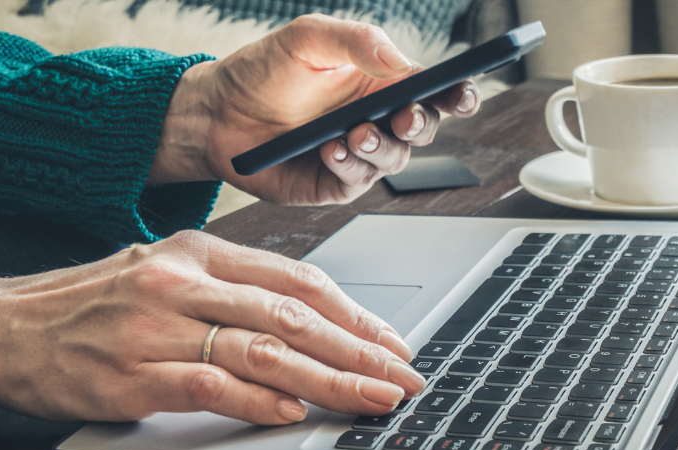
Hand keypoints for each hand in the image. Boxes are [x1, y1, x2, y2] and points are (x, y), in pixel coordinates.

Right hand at [0, 231, 424, 424]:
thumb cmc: (85, 309)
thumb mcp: (161, 277)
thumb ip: (228, 295)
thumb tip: (309, 328)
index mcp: (196, 252)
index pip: (297, 280)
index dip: (356, 315)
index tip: (395, 344)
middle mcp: (181, 281)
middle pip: (293, 315)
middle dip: (361, 351)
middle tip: (406, 378)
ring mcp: (155, 325)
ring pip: (264, 349)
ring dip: (330, 380)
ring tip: (372, 400)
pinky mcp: (130, 373)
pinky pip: (210, 384)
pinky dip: (259, 400)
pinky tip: (295, 412)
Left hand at [147, 14, 482, 202]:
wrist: (215, 112)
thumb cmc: (263, 71)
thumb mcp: (309, 38)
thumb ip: (357, 40)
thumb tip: (403, 61)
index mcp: (382, 84)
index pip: (434, 91)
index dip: (458, 93)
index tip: (463, 92)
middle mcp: (376, 121)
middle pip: (423, 129)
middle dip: (420, 124)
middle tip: (403, 117)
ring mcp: (357, 156)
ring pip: (394, 159)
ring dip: (380, 147)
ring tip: (354, 133)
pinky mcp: (333, 184)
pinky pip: (356, 182)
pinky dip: (349, 166)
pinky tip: (331, 150)